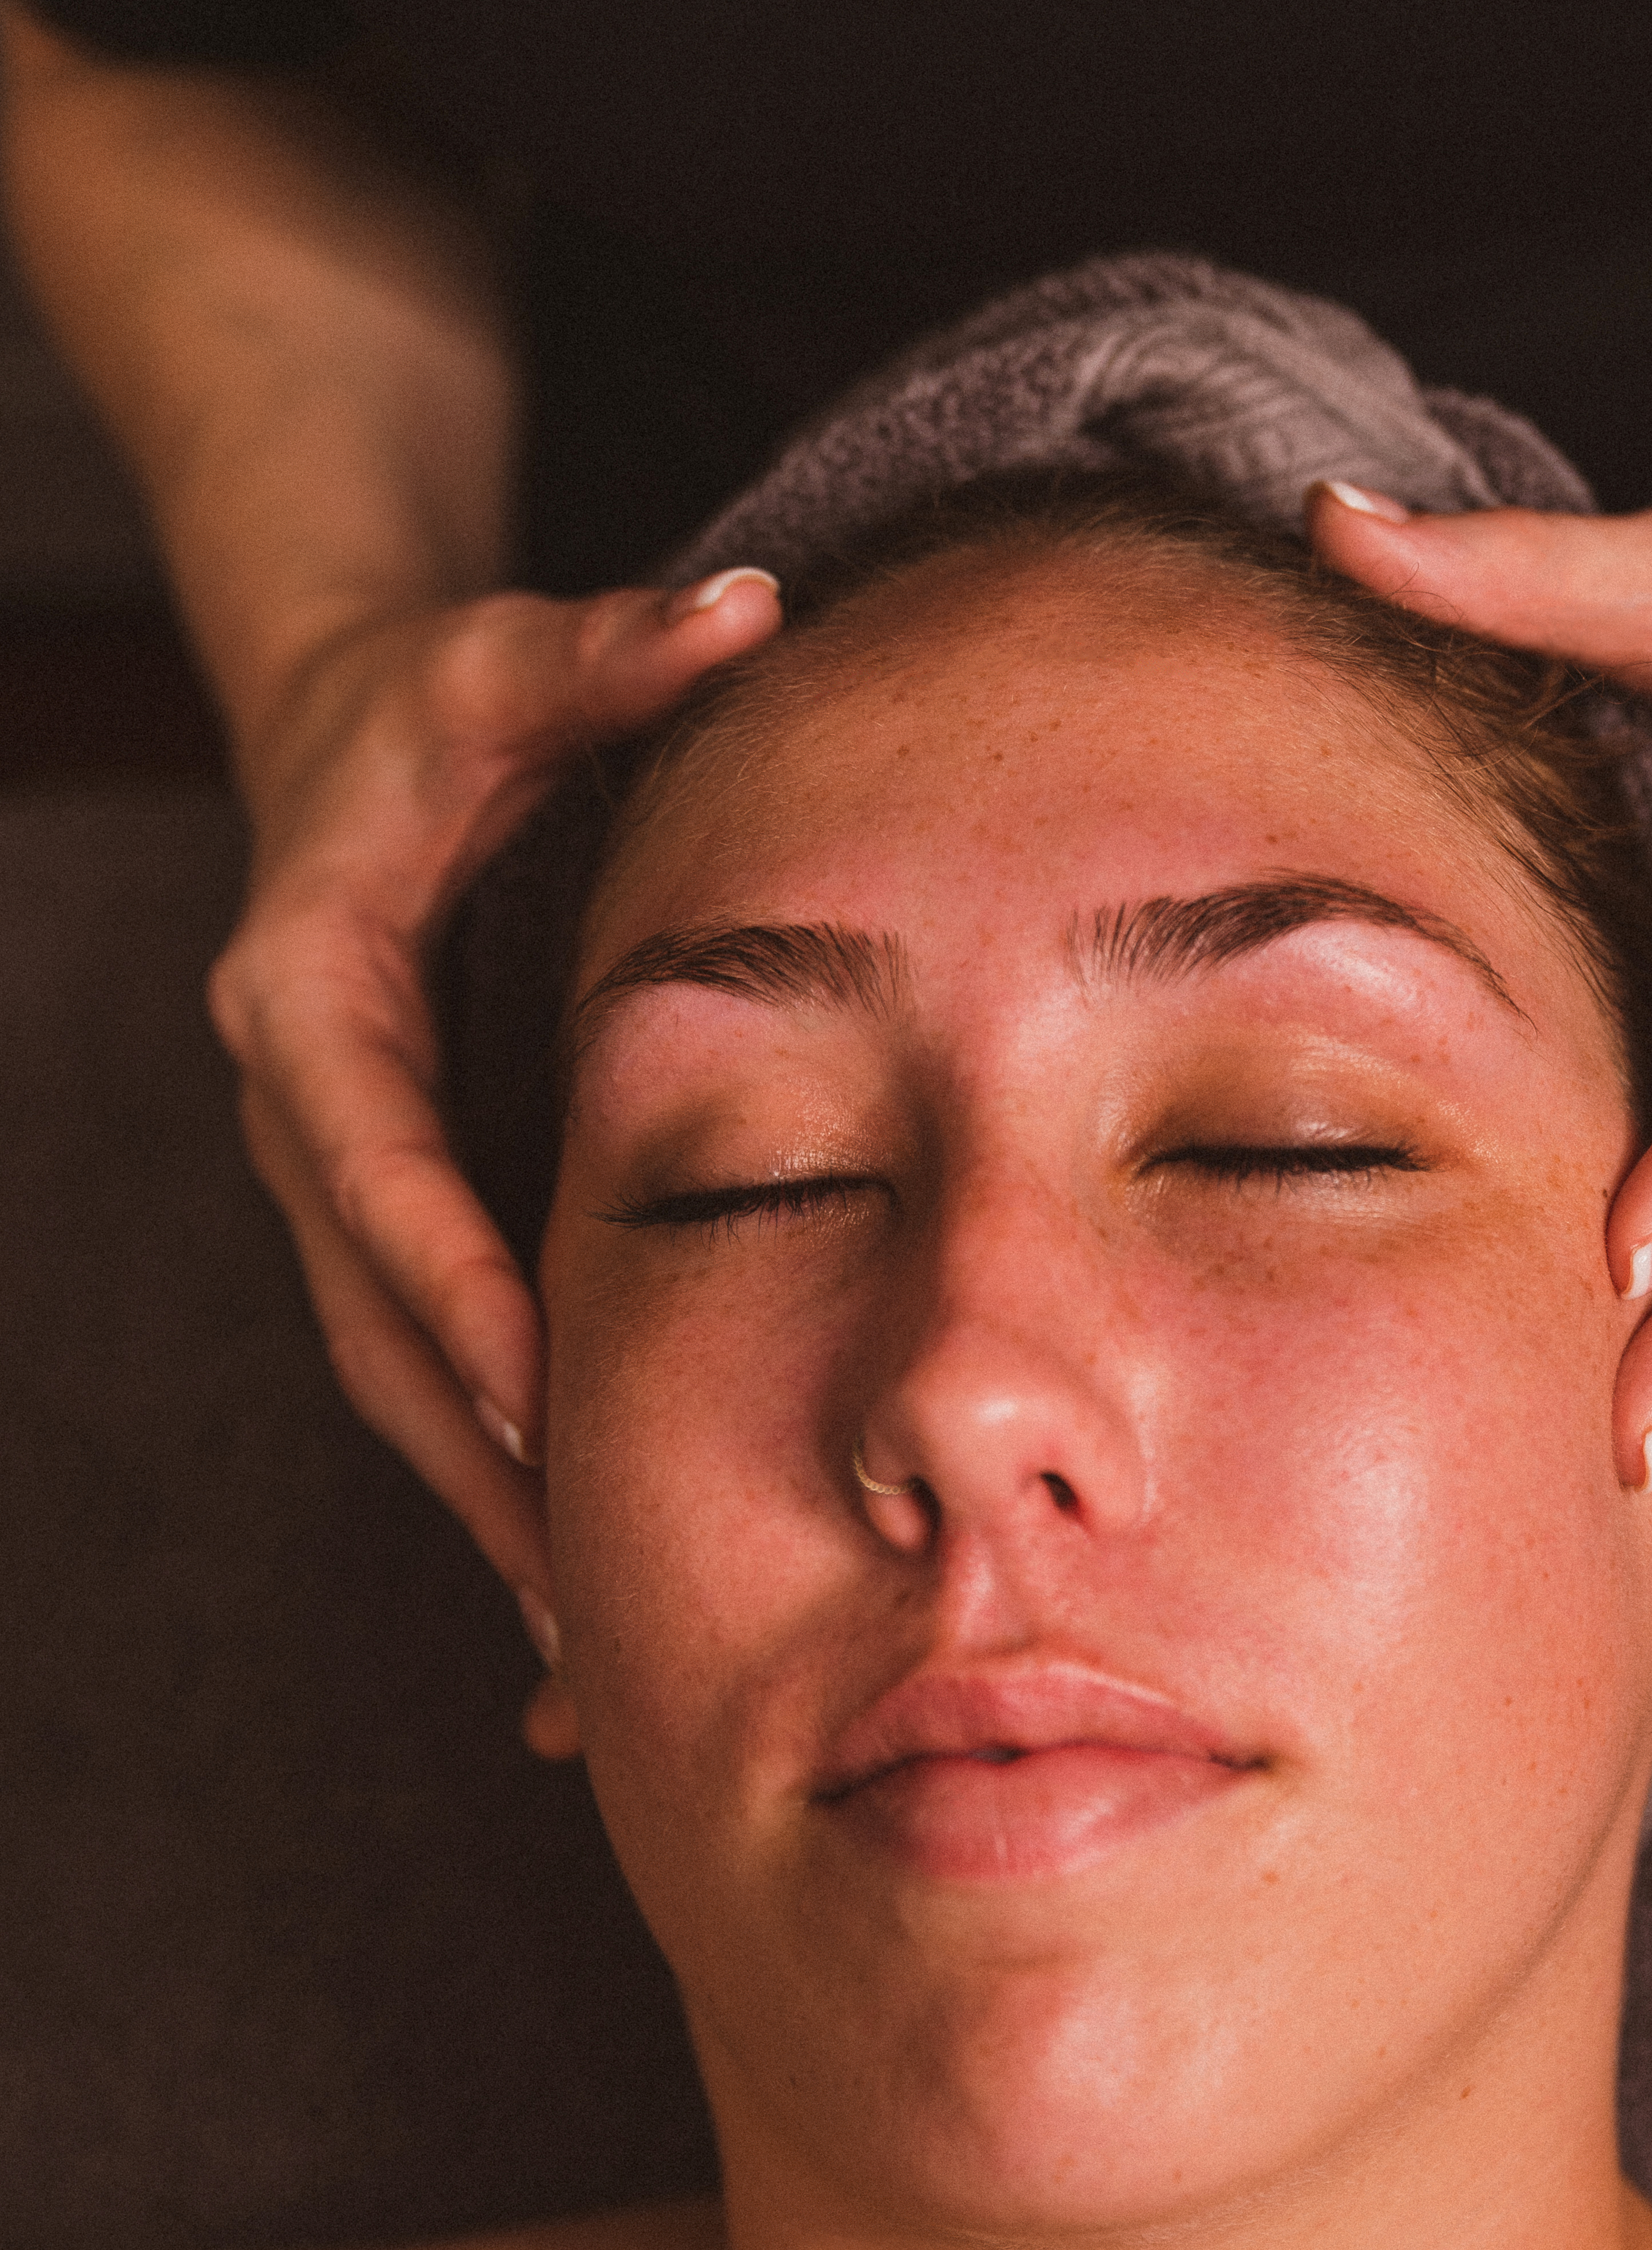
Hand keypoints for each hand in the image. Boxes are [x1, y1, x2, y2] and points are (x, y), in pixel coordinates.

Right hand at [206, 568, 780, 1610]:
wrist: (349, 747)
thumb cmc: (431, 709)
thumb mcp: (507, 661)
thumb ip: (616, 646)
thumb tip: (748, 610)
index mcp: (311, 1002)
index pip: (378, 1176)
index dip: (453, 1290)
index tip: (532, 1401)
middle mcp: (305, 1114)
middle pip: (377, 1321)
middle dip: (475, 1460)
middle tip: (580, 1590)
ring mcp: (335, 1181)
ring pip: (396, 1374)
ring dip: (486, 1502)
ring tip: (590, 1640)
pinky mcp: (384, 1216)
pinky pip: (429, 1363)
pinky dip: (495, 1467)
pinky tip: (571, 1579)